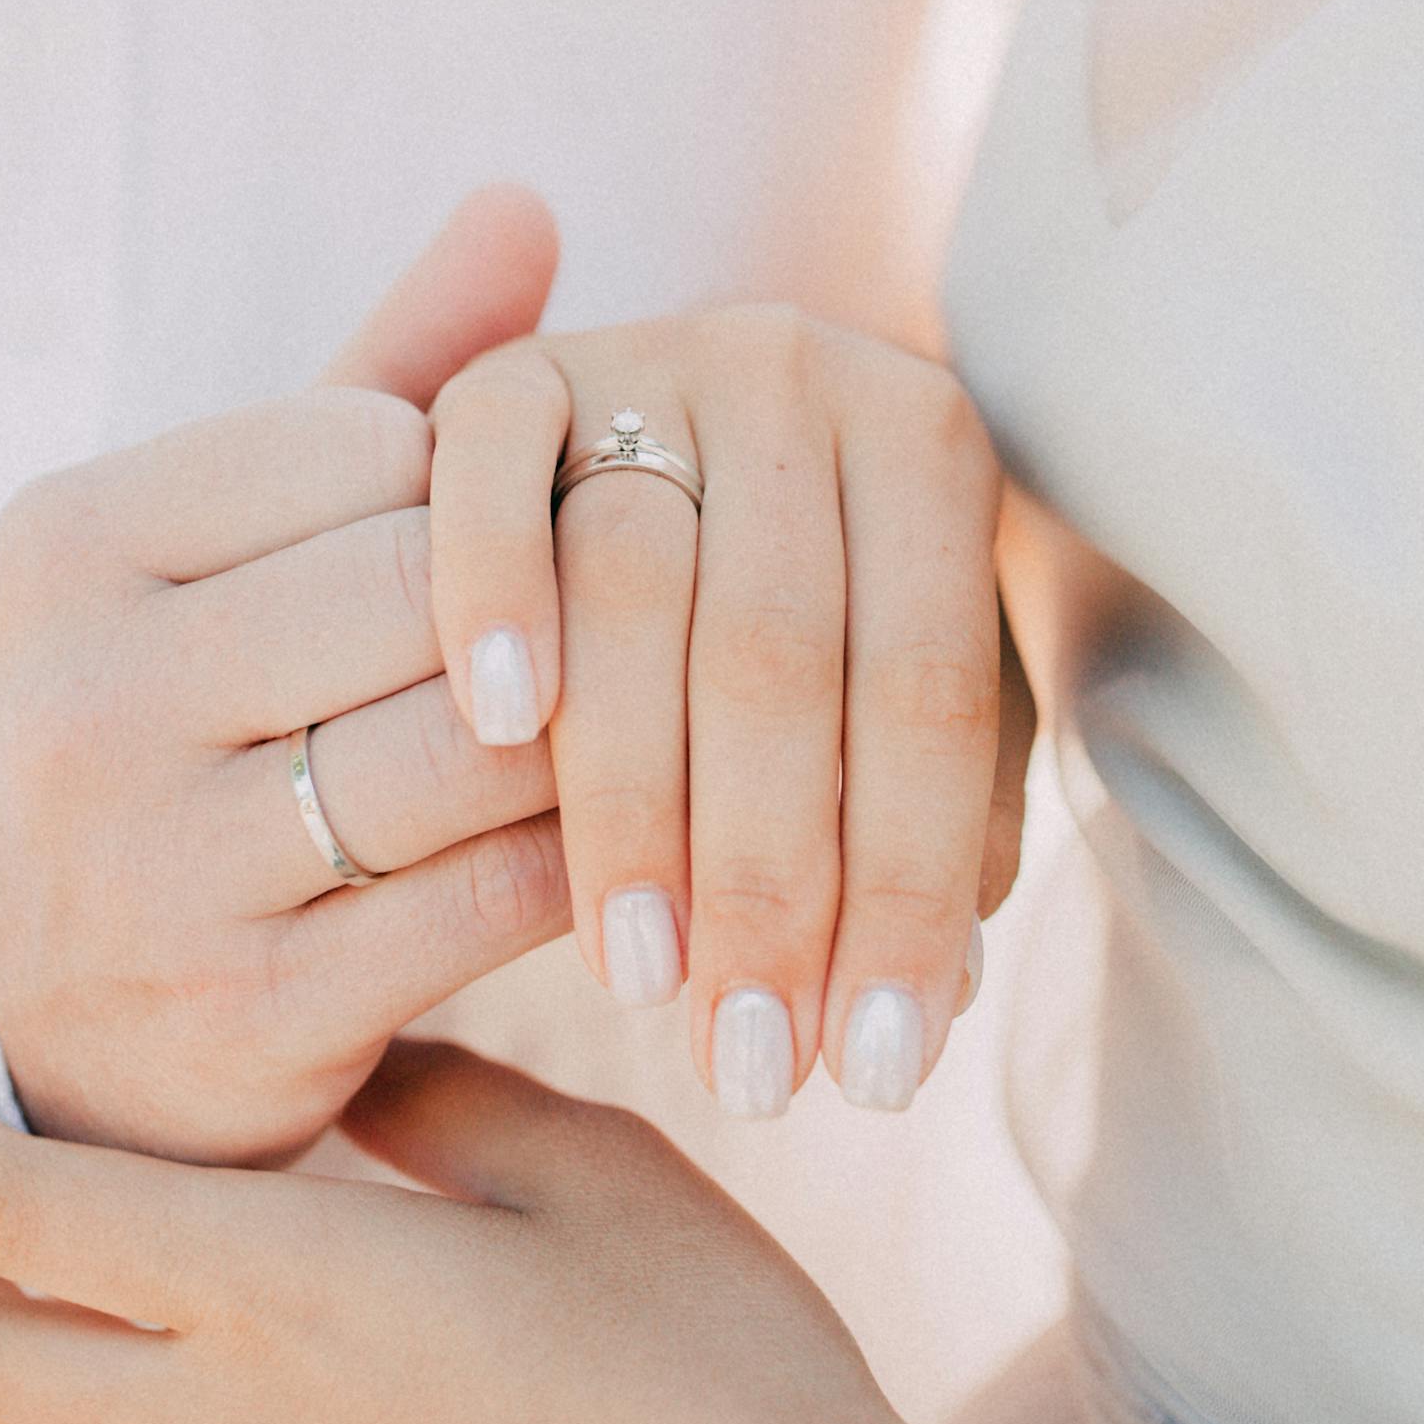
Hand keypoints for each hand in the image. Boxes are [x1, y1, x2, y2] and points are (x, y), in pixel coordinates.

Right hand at [0, 190, 572, 1160]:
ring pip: (477, 747)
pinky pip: (498, 896)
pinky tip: (637, 834)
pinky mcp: (245, 1020)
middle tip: (646, 611)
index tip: (526, 522)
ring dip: (601, 731)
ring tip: (673, 712)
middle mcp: (73, 698)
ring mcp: (146, 872)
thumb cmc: (196, 723)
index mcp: (63, 543)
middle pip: (426, 590)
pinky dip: (596, 857)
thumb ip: (385, 373)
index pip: (366, 445)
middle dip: (556, 602)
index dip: (482, 483)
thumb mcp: (245, 542)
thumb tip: (527, 199)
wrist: (53, 1020)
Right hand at [429, 307, 1031, 1115]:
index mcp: (930, 434)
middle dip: (769, 881)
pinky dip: (495, 587)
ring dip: (633, 798)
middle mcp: (798, 364)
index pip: (932, 696)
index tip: (878, 1070)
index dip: (906, 891)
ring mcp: (648, 353)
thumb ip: (933, 812)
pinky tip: (503, 731)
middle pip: (781, 652)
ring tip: (641, 976)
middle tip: (750, 1064)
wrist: (670, 446)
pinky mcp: (512, 372)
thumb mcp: (888, 693)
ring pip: (636, 584)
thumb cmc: (795, 627)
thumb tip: (926, 1008)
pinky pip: (490, 469)